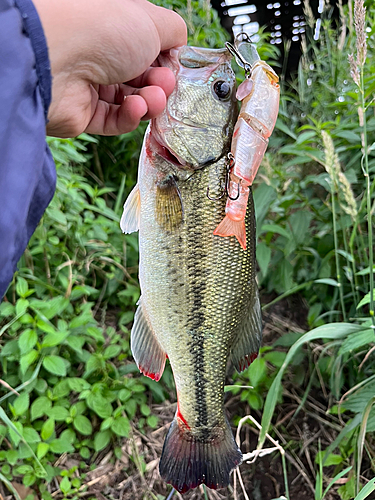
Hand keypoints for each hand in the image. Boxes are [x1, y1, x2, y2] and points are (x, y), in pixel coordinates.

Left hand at [33, 0, 186, 136]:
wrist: (56, 58)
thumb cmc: (101, 29)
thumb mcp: (152, 20)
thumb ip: (174, 32)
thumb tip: (178, 47)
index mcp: (116, 27)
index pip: (148, 48)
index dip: (166, 61)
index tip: (175, 68)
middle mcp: (102, 53)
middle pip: (142, 78)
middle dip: (160, 84)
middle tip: (165, 86)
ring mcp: (91, 83)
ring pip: (131, 100)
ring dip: (149, 102)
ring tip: (153, 100)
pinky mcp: (84, 113)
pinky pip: (115, 121)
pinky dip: (130, 117)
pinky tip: (136, 109)